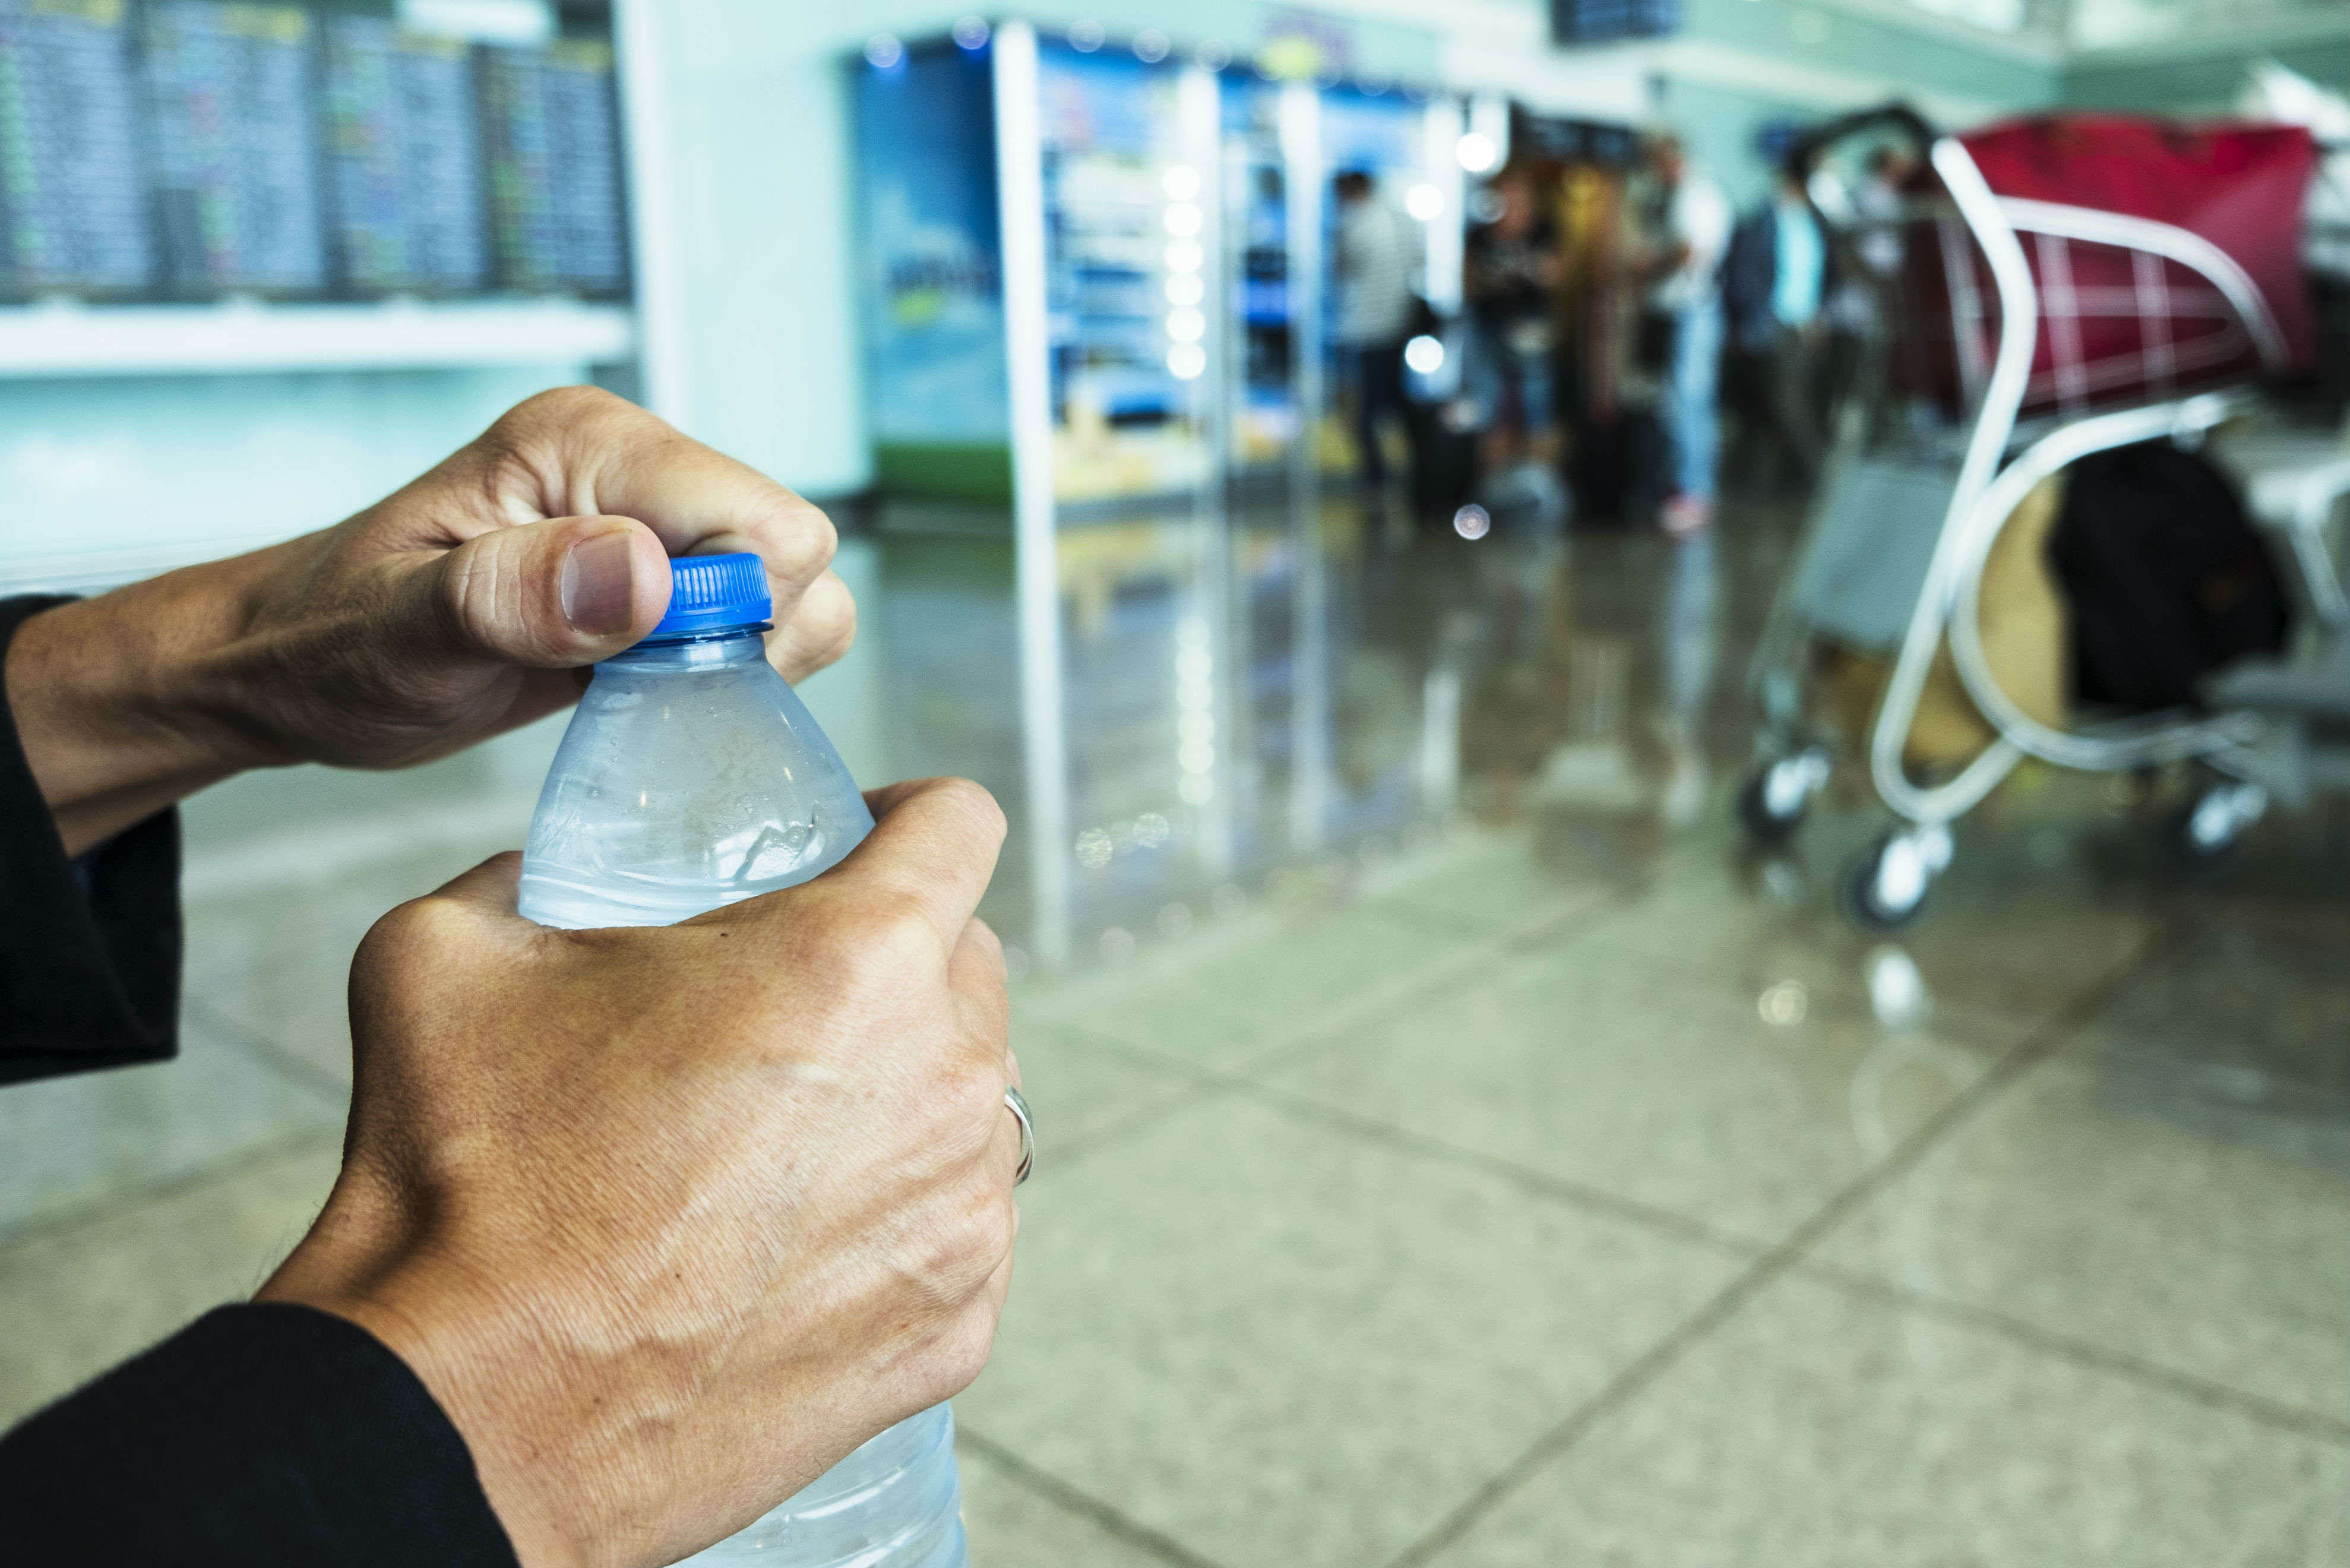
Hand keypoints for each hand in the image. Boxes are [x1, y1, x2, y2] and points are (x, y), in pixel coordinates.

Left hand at [5, 386, 853, 853]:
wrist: (293, 665)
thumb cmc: (327, 643)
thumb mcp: (401, 632)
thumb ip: (517, 596)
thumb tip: (646, 578)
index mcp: (587, 443)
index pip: (762, 521)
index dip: (730, 612)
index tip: (638, 662)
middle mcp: (636, 464)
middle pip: (793, 554)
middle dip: (740, 639)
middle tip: (625, 681)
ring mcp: (653, 518)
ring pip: (794, 593)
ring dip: (733, 663)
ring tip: (622, 685)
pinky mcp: (661, 574)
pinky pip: (759, 626)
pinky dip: (718, 674)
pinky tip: (629, 688)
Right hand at [258, 778, 1020, 1567]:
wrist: (463, 1415)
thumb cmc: (462, 1184)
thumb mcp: (448, 958)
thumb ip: (515, 879)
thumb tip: (532, 873)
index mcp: (857, 959)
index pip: (961, 821)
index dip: (908, 813)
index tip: (862, 840)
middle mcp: (946, 1079)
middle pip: (973, 966)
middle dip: (896, 959)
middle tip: (786, 1001)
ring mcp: (965, 1216)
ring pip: (978, 1102)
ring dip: (903, 1091)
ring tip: (784, 1134)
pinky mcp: (958, 1329)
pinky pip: (960, 1228)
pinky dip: (899, 1216)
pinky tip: (795, 1238)